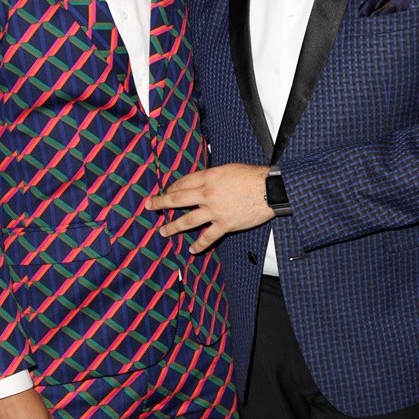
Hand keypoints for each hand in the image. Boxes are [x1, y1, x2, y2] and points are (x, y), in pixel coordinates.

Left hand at [146, 163, 273, 253]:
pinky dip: (199, 245)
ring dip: (173, 227)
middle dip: (161, 202)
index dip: (173, 187)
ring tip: (163, 232)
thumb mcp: (229, 168)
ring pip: (187, 220)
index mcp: (209, 177)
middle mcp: (207, 194)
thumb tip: (203, 180)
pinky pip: (208, 237)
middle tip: (149, 205)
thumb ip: (213, 175)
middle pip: (178, 198)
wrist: (269, 189)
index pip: (184, 182)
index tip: (167, 191)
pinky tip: (191, 250)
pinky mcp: (225, 224)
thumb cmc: (252, 176)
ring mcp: (215, 211)